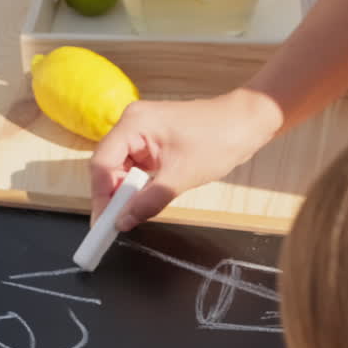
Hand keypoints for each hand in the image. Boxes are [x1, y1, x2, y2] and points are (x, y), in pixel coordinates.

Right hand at [90, 89, 280, 229]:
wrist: (246, 123)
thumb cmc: (219, 139)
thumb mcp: (181, 177)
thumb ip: (148, 201)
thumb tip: (123, 221)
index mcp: (134, 123)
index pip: (102, 163)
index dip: (101, 196)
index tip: (103, 224)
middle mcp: (132, 124)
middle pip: (107, 166)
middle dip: (112, 196)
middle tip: (116, 225)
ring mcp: (141, 132)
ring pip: (121, 169)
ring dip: (126, 193)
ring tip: (132, 214)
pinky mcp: (152, 141)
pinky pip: (136, 167)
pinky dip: (138, 186)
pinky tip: (143, 200)